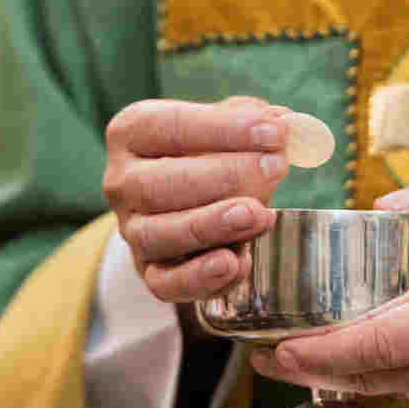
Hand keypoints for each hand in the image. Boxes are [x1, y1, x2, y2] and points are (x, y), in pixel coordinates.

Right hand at [103, 96, 288, 301]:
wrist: (193, 206)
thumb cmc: (212, 159)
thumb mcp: (230, 131)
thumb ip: (256, 123)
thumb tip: (285, 123)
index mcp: (133, 134)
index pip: (170, 126)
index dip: (224, 129)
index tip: (275, 133)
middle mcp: (123, 183)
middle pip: (157, 184)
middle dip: (222, 177)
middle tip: (274, 170)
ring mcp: (133, 231)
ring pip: (158, 234)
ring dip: (211, 226)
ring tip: (260, 216)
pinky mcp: (151, 273)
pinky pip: (166, 284)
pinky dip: (201, 278)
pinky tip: (238, 263)